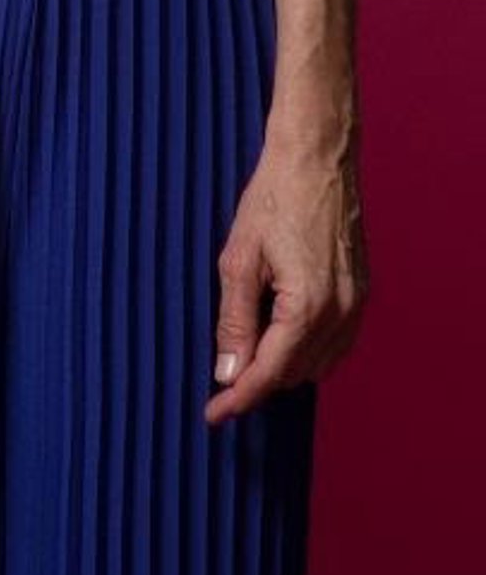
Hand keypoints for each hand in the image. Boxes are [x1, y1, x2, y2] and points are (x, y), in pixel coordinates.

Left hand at [206, 109, 367, 424]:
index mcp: (308, 308)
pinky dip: (306, 351)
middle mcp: (341, 313)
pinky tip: (280, 338)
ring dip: (282, 369)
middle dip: (258, 382)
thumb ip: (234, 321)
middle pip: (294, 374)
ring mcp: (356, 304)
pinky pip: (336, 344)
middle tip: (221, 380)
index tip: (213, 416)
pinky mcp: (361, 292)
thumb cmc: (273, 198)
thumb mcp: (239, 260)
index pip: (270, 373)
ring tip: (245, 358)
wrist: (316, 158)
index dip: (239, 398)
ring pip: (318, 364)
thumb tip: (228, 372)